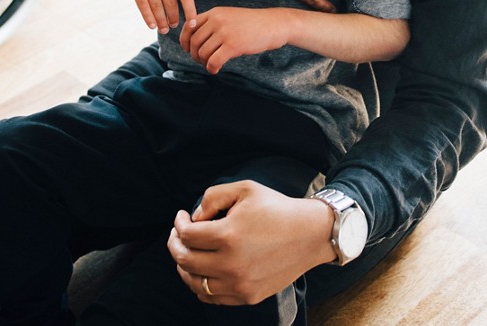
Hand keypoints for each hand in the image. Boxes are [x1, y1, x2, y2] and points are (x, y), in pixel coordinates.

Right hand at [108, 0, 195, 30]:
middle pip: (171, 4)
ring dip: (162, 21)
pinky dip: (148, 17)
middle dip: (174, 18)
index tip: (193, 23)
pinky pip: (143, 5)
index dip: (190, 11)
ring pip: (157, 7)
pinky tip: (152, 25)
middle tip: (175, 26)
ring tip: (164, 29)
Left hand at [168, 180, 336, 305]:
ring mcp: (239, 284)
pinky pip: (211, 297)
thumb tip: (194, 218)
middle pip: (184, 260)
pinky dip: (201, 285)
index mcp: (228, 235)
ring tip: (188, 253)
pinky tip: (204, 271)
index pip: (186, 236)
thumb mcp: (245, 189)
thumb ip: (213, 197)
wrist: (311, 234)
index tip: (182, 217)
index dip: (178, 224)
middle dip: (175, 245)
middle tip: (178, 235)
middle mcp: (231, 264)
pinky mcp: (248, 296)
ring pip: (194, 283)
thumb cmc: (278, 208)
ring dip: (184, 267)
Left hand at [178, 7, 286, 72]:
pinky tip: (216, 70)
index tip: (187, 50)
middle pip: (194, 42)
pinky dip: (211, 68)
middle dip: (195, 55)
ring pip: (202, 53)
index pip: (189, 26)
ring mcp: (225, 33)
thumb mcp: (230, 16)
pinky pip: (213, 61)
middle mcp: (217, 21)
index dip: (184, 40)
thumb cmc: (252, 23)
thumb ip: (213, 23)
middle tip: (202, 61)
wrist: (273, 24)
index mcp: (215, 13)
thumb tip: (194, 40)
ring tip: (211, 65)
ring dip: (204, 63)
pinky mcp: (233, 46)